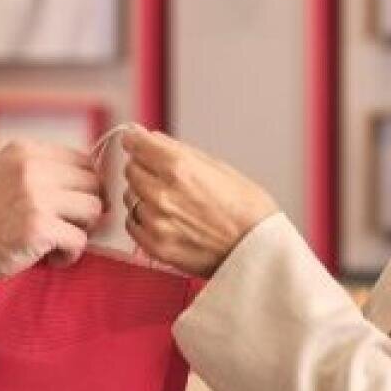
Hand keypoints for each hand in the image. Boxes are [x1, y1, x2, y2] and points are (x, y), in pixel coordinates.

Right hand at [0, 141, 102, 302]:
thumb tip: (96, 183)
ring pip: (94, 210)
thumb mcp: (5, 176)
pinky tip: (48, 258)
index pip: (84, 160)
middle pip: (94, 184)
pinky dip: (69, 255)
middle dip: (85, 210)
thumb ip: (42, 172)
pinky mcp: (39, 227)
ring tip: (55, 242)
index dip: (85, 188)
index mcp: (25, 151)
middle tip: (64, 228)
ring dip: (80, 231)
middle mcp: (32, 167)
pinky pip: (80, 240)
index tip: (72, 208)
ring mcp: (36, 196)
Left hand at [121, 128, 278, 277]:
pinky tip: (166, 220)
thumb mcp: (219, 167)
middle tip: (164, 175)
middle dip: (143, 167)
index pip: (136, 143)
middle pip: (130, 169)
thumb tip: (150, 138)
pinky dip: (143, 219)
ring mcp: (156, 222)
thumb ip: (179, 151)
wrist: (260, 252)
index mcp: (180, 168)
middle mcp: (162, 194)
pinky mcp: (155, 246)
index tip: (135, 139)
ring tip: (172, 202)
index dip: (135, 139)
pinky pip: (133, 223)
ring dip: (143, 194)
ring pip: (130, 196)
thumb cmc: (248, 210)